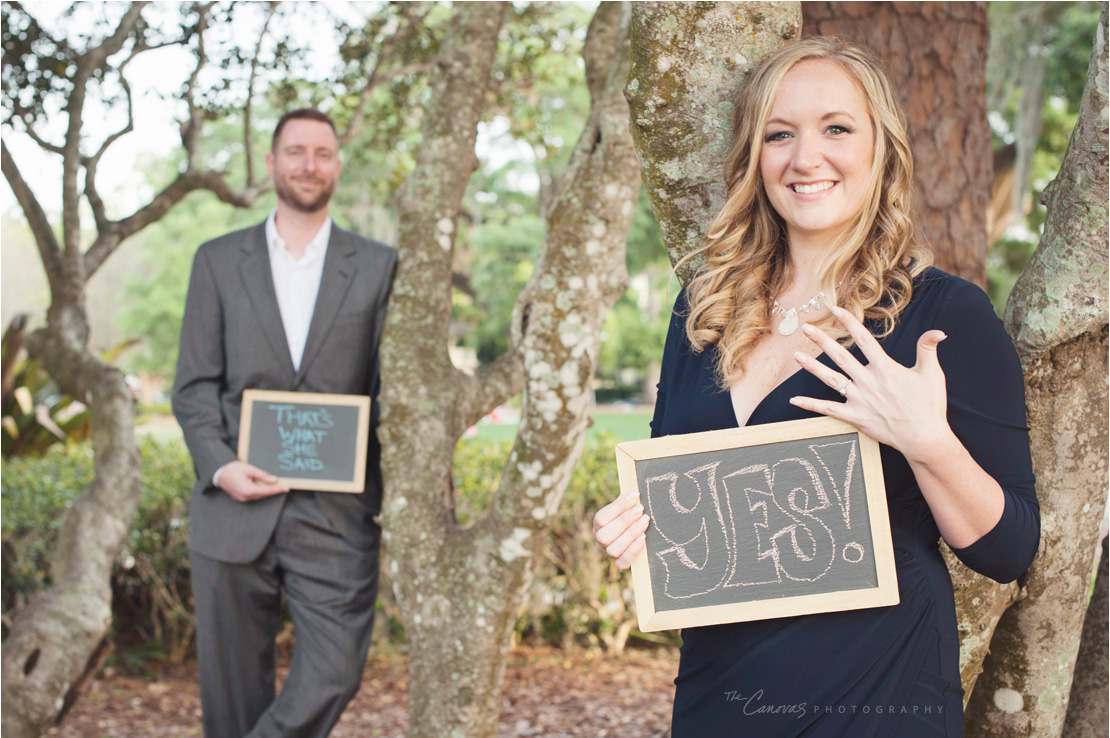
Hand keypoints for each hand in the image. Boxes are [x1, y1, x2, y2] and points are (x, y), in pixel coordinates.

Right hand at [217, 461, 288, 501]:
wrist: (219, 473)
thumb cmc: (232, 469)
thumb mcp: (249, 469)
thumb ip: (262, 476)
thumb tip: (274, 480)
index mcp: (247, 490)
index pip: (265, 491)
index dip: (276, 490)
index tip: (285, 488)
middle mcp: (245, 497)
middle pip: (263, 495)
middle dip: (273, 491)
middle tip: (283, 487)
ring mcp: (242, 498)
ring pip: (258, 496)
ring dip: (267, 492)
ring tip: (277, 487)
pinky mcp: (241, 497)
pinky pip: (253, 496)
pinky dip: (260, 492)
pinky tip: (265, 488)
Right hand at [593, 494, 649, 569]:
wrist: (637, 530)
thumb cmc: (631, 515)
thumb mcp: (627, 506)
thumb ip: (628, 501)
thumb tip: (634, 492)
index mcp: (599, 523)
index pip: (602, 517)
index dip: (618, 506)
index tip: (635, 495)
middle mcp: (600, 539)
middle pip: (605, 535)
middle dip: (624, 521)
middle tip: (641, 509)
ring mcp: (609, 552)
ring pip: (613, 549)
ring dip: (630, 534)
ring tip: (645, 521)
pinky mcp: (620, 563)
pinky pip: (622, 563)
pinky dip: (632, 551)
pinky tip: (643, 538)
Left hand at [788, 304, 951, 461]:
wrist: (924, 437)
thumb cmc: (929, 406)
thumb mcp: (932, 374)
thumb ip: (928, 349)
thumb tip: (938, 331)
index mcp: (885, 368)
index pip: (863, 340)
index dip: (849, 322)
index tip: (835, 309)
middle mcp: (869, 382)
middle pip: (840, 356)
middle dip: (822, 340)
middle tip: (805, 327)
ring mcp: (860, 400)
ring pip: (831, 379)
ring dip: (812, 367)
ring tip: (796, 355)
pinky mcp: (855, 417)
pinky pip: (828, 410)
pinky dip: (810, 405)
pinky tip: (794, 400)